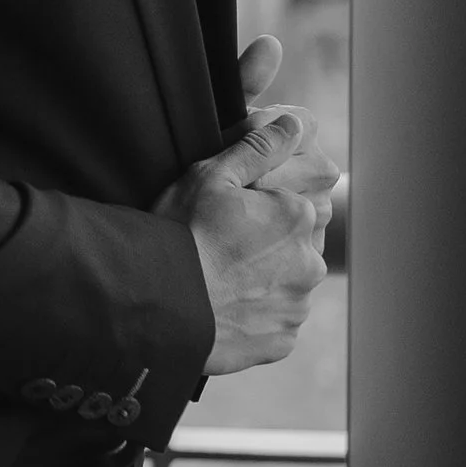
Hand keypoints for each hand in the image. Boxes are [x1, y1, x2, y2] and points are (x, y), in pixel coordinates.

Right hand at [164, 38, 331, 380]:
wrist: (156, 304)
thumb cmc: (180, 233)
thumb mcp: (212, 176)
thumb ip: (260, 148)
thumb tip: (294, 124)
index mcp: (298, 216)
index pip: (300, 205)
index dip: (266, 209)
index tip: (234, 219)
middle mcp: (309, 262)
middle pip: (297, 246)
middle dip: (271, 245)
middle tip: (224, 248)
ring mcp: (296, 306)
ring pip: (288, 285)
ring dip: (266, 281)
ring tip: (220, 281)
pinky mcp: (280, 342)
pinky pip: (275, 323)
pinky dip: (256, 316)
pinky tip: (223, 308)